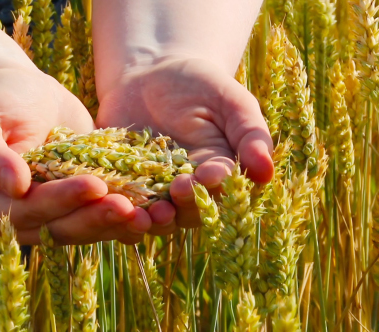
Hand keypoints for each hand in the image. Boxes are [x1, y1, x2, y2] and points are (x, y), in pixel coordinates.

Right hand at [0, 67, 151, 244]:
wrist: (21, 91)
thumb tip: (14, 186)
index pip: (30, 211)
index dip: (63, 200)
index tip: (95, 185)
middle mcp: (27, 214)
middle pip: (63, 227)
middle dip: (97, 218)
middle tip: (129, 207)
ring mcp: (57, 210)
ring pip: (88, 227)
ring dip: (118, 224)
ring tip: (150, 215)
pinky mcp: (82, 200)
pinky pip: (104, 212)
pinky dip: (128, 214)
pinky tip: (156, 210)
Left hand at [96, 56, 273, 229]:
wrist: (149, 75)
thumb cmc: (199, 84)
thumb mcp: (230, 100)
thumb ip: (250, 133)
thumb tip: (267, 171)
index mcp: (220, 173)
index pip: (222, 188)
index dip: (217, 185)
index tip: (210, 175)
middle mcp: (190, 189)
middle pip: (190, 211)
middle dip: (185, 204)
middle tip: (177, 189)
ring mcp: (156, 192)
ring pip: (157, 218)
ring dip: (152, 220)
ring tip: (144, 212)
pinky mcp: (125, 188)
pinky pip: (123, 208)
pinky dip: (118, 212)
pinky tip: (112, 205)